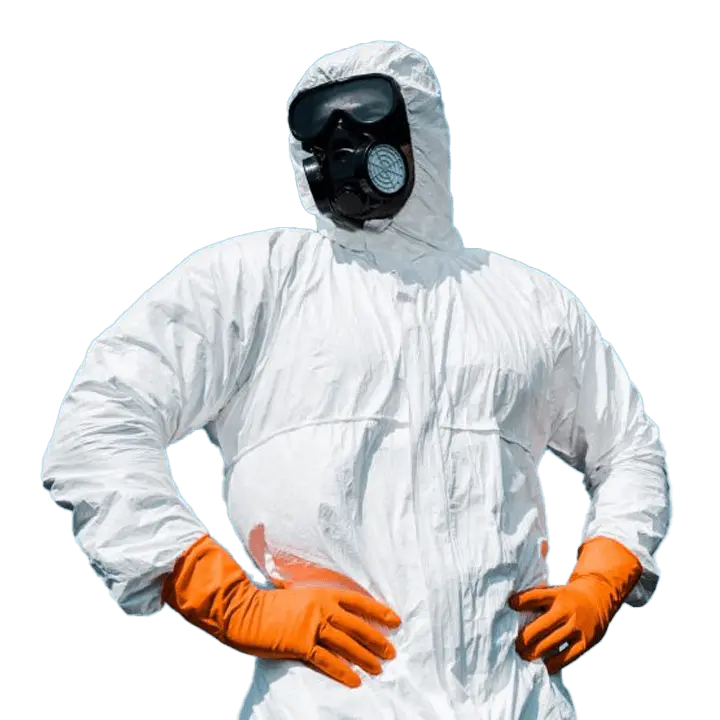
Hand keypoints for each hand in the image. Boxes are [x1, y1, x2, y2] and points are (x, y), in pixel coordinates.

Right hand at [235, 585, 399, 687]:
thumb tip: (334, 611)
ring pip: (347, 644)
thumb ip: (318, 602)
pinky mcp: (302, 645)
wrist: (246, 612)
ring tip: (378, 669)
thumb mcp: (299, 595)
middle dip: (377, 640)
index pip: (358, 602)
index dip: (378, 612)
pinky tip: (355, 681)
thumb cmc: (271, 604)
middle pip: (357, 626)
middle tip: (392, 652)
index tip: (395, 620)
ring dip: (365, 658)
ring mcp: (312, 626)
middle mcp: (322, 608)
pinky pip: (327, 661)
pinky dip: (343, 672)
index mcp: (323, 594)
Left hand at [508, 578, 611, 673]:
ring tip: (524, 656)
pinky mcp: (586, 641)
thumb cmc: (568, 597)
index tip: (509, 604)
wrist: (600, 597)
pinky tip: (545, 666)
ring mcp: (577, 626)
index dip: (522, 600)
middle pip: (542, 625)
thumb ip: (538, 598)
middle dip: (526, 637)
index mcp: (557, 594)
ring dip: (536, 651)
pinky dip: (555, 663)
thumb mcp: (555, 591)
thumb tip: (513, 608)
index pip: (537, 596)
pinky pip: (568, 656)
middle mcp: (567, 609)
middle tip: (514, 646)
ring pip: (553, 642)